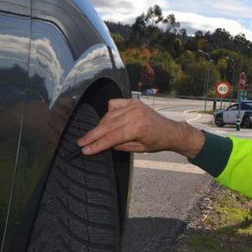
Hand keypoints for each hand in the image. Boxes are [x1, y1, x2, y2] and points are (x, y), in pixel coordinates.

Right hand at [77, 99, 204, 157]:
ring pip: (108, 115)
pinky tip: (106, 120)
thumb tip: (103, 144)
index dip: (97, 144)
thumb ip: (120, 146)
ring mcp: (133, 106)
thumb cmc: (156, 142)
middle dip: (92, 135)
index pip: (111, 138)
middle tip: (81, 142)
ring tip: (92, 135)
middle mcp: (134, 114)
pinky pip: (114, 104)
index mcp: (137, 128)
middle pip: (107, 126)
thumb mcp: (138, 149)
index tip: (85, 150)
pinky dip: (108, 112)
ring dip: (99, 126)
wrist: (170, 131)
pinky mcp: (133, 101)